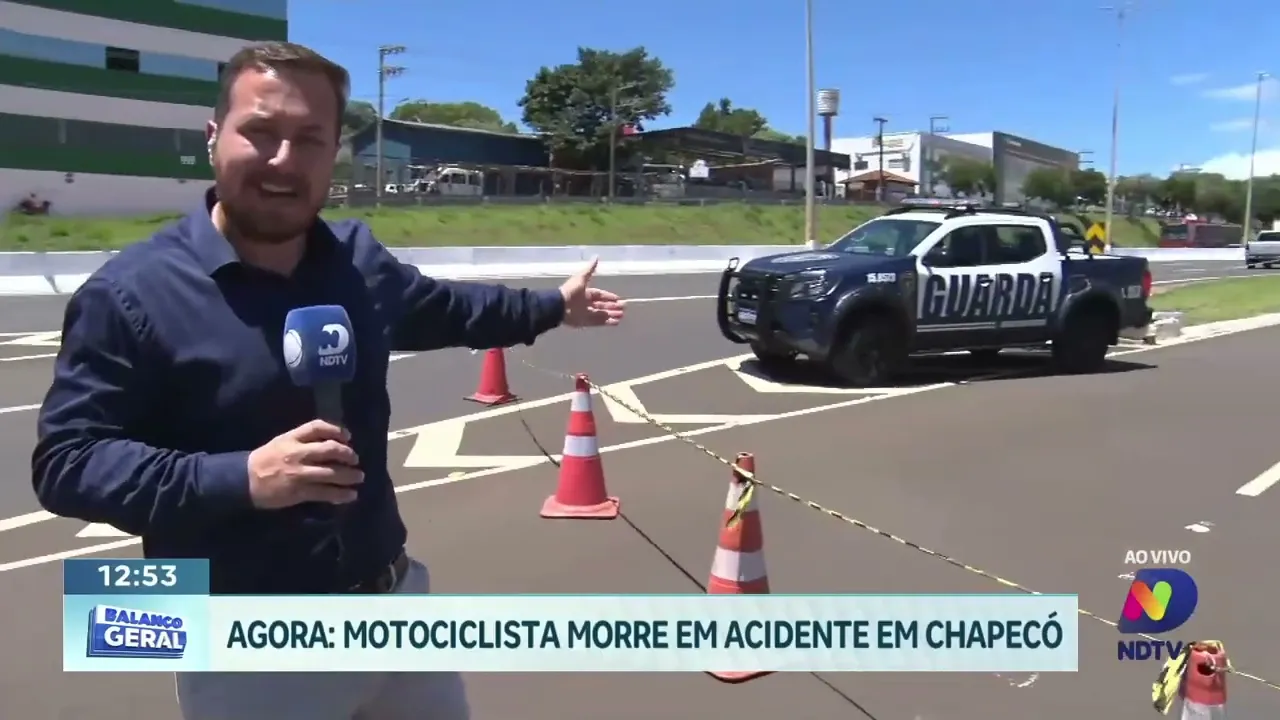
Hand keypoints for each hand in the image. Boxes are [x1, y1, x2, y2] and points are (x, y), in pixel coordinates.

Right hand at [246, 420, 363, 508]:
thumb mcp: (281, 442)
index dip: (336, 430)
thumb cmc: (265, 460)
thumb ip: (303, 439)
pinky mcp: (299, 491)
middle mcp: (298, 453)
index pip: (318, 427)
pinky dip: (341, 494)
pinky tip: (350, 495)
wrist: (244, 480)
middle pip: (330, 449)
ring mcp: (299, 473)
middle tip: (355, 460)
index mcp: (292, 438)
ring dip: (349, 476)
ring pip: (332, 473)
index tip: (348, 437)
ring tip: (359, 478)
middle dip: (348, 454)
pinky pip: (325, 492)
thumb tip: (331, 441)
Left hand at [558, 257, 624, 327]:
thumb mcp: (581, 277)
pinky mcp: (585, 322)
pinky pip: (598, 322)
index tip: (618, 299)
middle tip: (624, 307)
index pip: (600, 295)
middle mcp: (586, 303)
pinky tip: (616, 322)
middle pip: (602, 305)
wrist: (559, 305)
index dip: (609, 297)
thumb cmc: (571, 291)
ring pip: (602, 314)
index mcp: (586, 293)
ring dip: (612, 314)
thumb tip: (596, 256)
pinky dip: (607, 322)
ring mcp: (586, 313)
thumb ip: (590, 269)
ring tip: (622, 315)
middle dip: (613, 306)